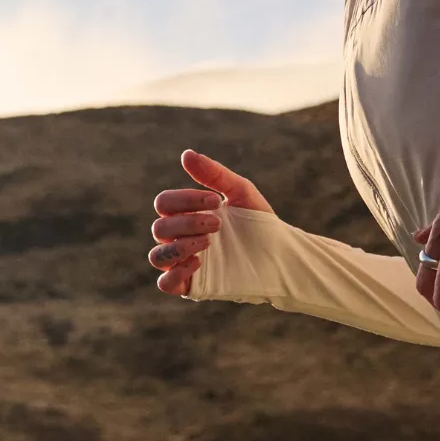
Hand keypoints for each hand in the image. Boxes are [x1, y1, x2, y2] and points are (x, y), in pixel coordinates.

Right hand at [150, 149, 273, 295]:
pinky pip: (164, 283)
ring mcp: (185, 263)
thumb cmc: (260, 223)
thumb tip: (186, 154)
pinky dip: (174, 272)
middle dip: (188, 223)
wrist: (282, 256)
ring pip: (157, 256)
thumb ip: (214, 174)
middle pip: (159, 228)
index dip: (185, 200)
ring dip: (178, 246)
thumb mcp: (240, 193)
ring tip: (208, 243)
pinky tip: (199, 262)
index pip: (164, 203)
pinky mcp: (193, 286)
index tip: (217, 201)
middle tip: (218, 224)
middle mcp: (181, 238)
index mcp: (187, 214)